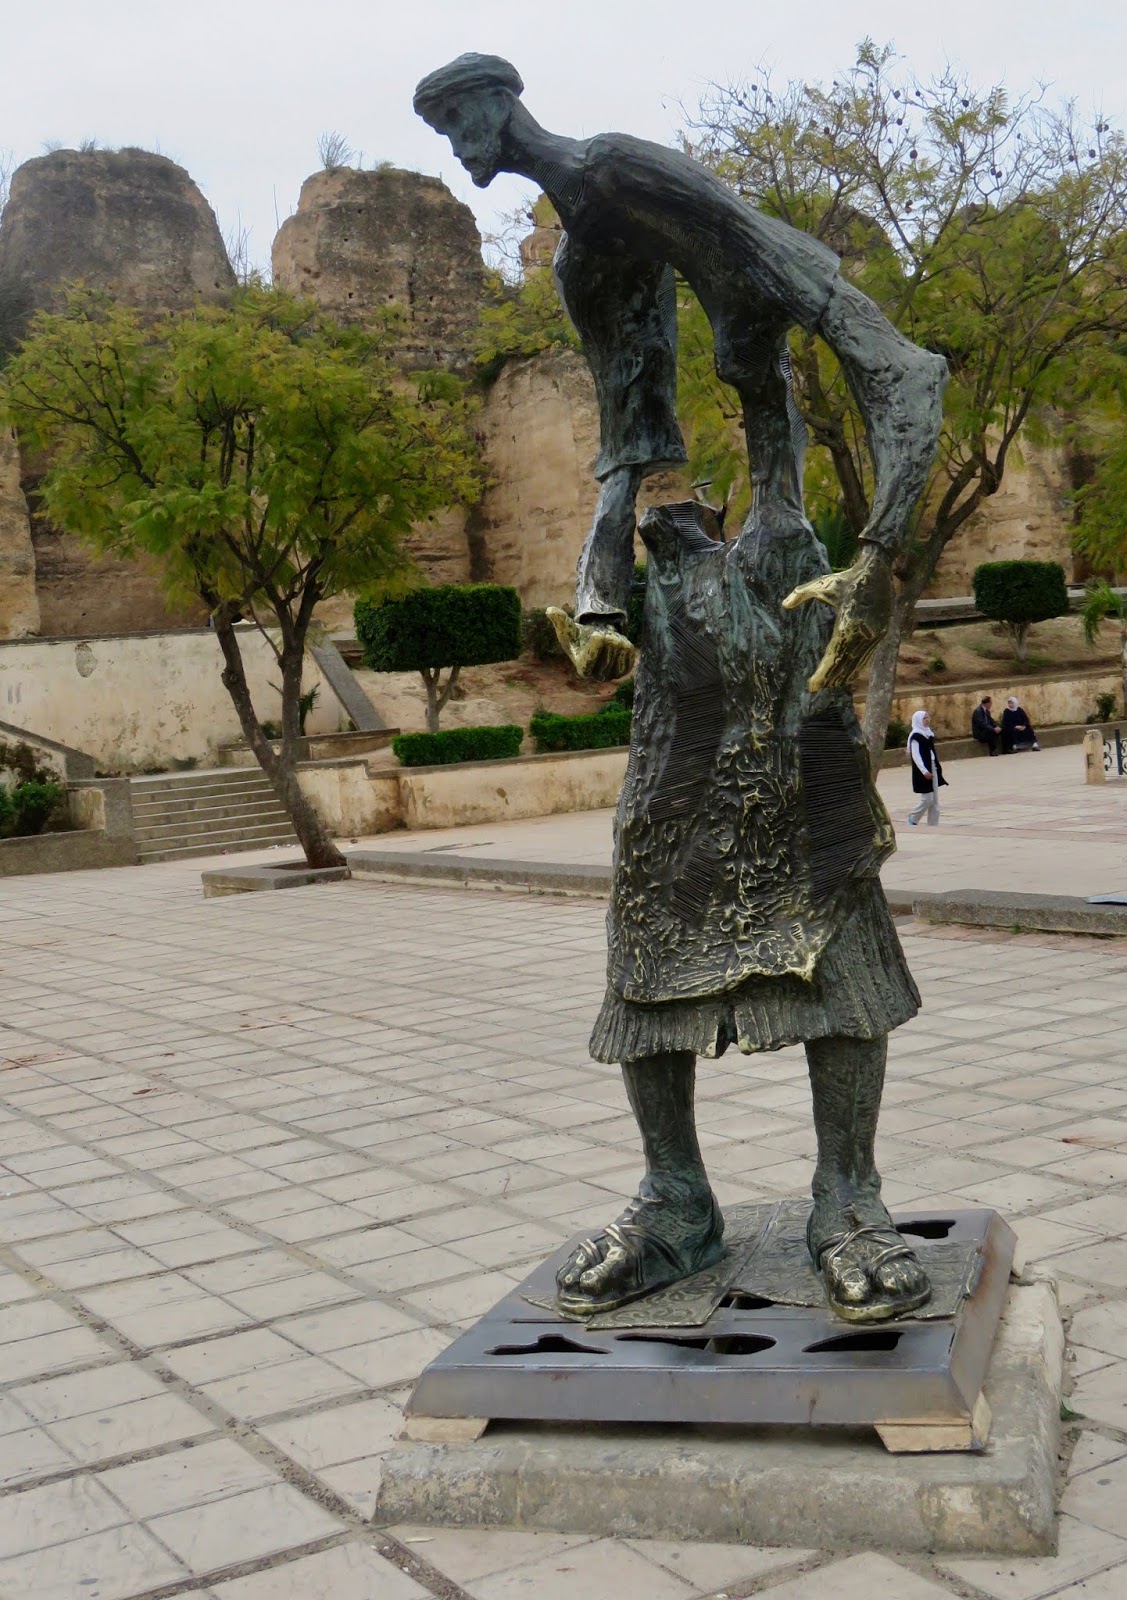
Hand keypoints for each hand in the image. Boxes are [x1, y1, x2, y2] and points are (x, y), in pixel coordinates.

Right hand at [547, 608, 636, 681]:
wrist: (595, 643)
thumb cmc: (578, 636)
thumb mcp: (568, 628)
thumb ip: (559, 620)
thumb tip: (550, 610)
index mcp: (582, 669)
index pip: (591, 659)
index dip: (596, 646)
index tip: (597, 633)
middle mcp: (598, 675)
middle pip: (610, 650)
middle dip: (607, 636)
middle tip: (601, 634)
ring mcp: (613, 674)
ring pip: (622, 650)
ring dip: (617, 638)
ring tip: (608, 639)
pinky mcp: (625, 670)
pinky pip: (630, 653)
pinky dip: (626, 644)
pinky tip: (617, 645)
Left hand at [782, 544, 893, 691]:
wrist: (878, 570)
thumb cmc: (847, 578)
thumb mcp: (822, 584)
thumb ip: (801, 594)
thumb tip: (784, 605)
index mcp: (848, 625)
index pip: (833, 657)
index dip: (822, 674)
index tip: (811, 685)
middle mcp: (863, 634)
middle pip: (845, 664)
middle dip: (831, 678)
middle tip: (817, 688)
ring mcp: (875, 635)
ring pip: (858, 662)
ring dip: (845, 674)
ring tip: (831, 684)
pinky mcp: (882, 633)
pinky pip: (868, 655)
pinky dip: (858, 666)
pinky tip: (849, 673)